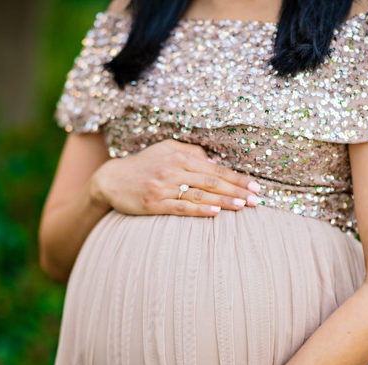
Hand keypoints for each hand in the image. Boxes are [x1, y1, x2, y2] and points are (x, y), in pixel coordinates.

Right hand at [90, 139, 261, 216]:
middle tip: (256, 199)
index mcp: (180, 156)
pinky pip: (181, 207)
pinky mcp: (155, 203)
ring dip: (224, 200)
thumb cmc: (143, 165)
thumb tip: (214, 161)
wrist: (111, 180)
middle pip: (212, 180)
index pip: (215, 168)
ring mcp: (164, 187)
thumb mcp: (166, 150)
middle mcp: (173, 170)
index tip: (255, 186)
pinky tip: (215, 212)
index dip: (237, 177)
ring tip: (243, 206)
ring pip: (200, 193)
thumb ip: (190, 153)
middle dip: (237, 190)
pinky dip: (200, 209)